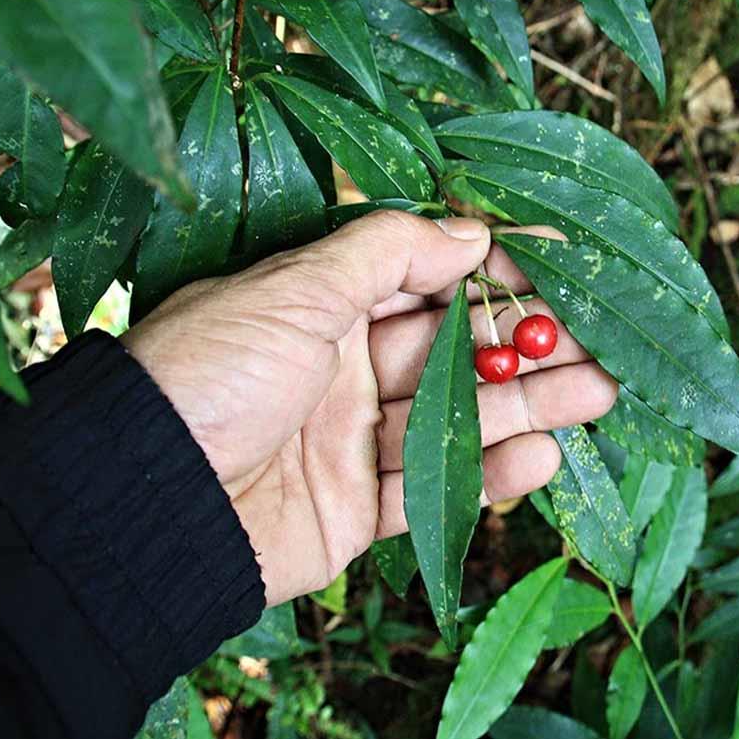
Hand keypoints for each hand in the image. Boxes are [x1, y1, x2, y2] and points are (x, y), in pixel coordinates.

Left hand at [121, 212, 616, 605]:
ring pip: (458, 419)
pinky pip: (434, 490)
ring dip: (529, 406)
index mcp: (322, 307)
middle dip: (525, 343)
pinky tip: (544, 455)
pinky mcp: (355, 510)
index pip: (425, 280)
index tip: (557, 266)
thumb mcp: (292, 289)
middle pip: (453, 351)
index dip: (490, 273)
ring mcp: (350, 440)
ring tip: (600, 391)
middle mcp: (341, 369)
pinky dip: (490, 475)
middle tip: (599, 340)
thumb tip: (471, 229)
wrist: (139, 504)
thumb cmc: (209, 375)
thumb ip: (386, 254)